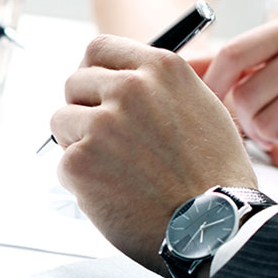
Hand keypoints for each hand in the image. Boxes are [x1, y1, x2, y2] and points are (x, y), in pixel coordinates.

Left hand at [50, 35, 256, 274]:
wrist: (216, 228)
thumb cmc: (214, 176)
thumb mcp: (202, 108)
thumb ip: (157, 88)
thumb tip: (117, 78)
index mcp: (161, 68)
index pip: (99, 48)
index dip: (92, 71)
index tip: (94, 89)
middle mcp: (129, 88)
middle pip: (74, 83)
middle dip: (83, 109)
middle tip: (107, 140)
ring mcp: (102, 124)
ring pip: (61, 120)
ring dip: (77, 143)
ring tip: (115, 169)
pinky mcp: (80, 160)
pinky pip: (63, 162)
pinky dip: (80, 180)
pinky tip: (114, 192)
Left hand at [202, 15, 277, 170]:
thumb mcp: (270, 70)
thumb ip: (226, 65)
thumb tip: (176, 65)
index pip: (234, 53)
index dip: (212, 84)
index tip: (204, 103)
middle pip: (246, 93)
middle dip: (247, 120)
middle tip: (265, 123)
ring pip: (266, 122)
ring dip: (270, 137)